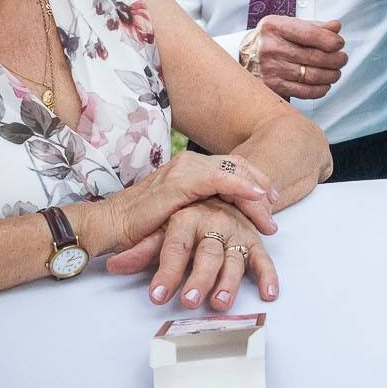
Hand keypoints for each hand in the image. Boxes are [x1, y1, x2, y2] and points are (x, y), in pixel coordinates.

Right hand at [75, 150, 277, 257]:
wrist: (110, 225)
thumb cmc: (141, 223)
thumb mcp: (179, 211)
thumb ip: (200, 205)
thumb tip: (225, 214)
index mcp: (190, 167)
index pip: (232, 166)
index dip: (254, 179)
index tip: (271, 198)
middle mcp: (189, 163)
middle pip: (238, 166)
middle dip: (261, 183)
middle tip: (276, 203)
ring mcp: (184, 170)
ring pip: (233, 172)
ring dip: (256, 189)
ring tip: (271, 207)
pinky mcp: (179, 183)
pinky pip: (219, 180)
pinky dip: (241, 187)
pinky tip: (256, 196)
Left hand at [106, 198, 278, 307]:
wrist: (200, 187)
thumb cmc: (173, 214)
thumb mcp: (151, 230)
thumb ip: (139, 249)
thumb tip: (113, 265)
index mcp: (184, 215)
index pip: (175, 246)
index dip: (167, 272)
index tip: (158, 295)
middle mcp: (213, 217)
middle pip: (207, 254)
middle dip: (199, 280)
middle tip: (188, 303)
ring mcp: (235, 226)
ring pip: (234, 256)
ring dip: (228, 282)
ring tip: (219, 304)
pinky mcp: (249, 237)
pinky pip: (260, 255)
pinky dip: (266, 273)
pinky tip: (268, 293)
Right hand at [239, 17, 345, 99]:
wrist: (249, 55)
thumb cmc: (277, 38)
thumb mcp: (291, 25)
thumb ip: (315, 27)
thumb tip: (336, 27)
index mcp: (275, 26)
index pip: (310, 34)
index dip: (331, 40)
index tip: (340, 44)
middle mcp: (270, 47)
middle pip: (314, 57)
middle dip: (336, 59)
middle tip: (342, 59)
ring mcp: (270, 68)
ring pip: (312, 76)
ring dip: (331, 75)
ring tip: (336, 72)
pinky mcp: (272, 86)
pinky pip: (305, 92)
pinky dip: (321, 89)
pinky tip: (325, 84)